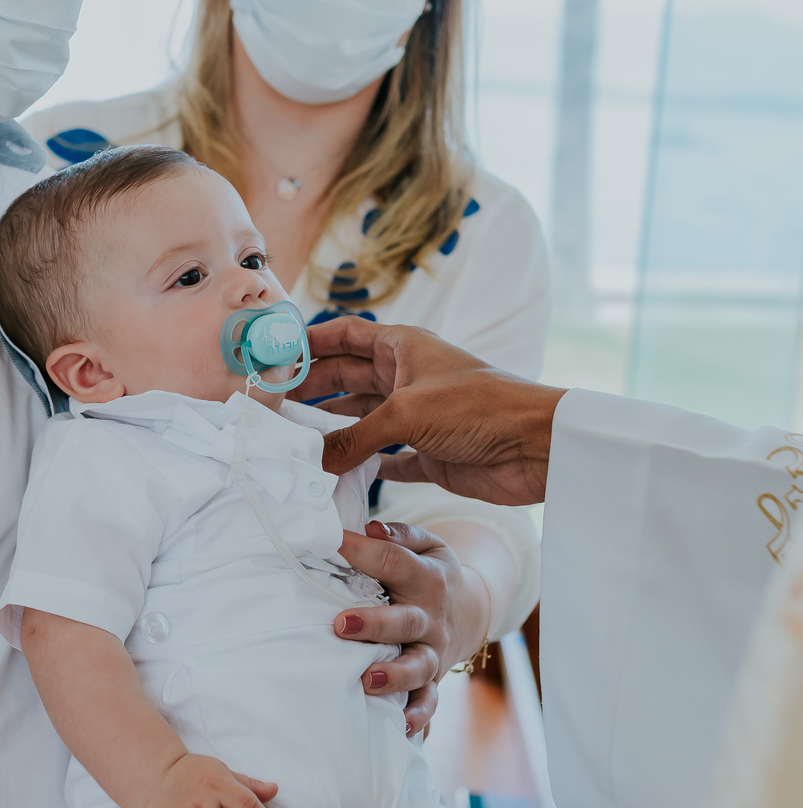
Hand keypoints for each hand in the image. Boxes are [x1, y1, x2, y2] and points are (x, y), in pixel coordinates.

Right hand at [295, 317, 565, 504]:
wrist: (536, 447)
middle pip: (346, 377)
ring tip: (291, 441)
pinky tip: (332, 473)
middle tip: (271, 405)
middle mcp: (406, 378)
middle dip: (310, 388)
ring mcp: (416, 418)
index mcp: (404, 347)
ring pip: (360, 419)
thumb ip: (354, 436)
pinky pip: (383, 458)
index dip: (310, 341)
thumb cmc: (479, 408)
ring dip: (330, 429)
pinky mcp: (428, 454)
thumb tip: (311, 460)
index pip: (346, 334)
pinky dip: (359, 465)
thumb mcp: (406, 414)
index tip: (273, 353)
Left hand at [334, 522, 487, 728]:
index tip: (330, 543)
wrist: (472, 610)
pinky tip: (400, 726)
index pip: (393, 561)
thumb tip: (369, 529)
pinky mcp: (433, 679)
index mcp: (427, 578)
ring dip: (394, 675)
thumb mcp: (428, 546)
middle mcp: (431, 617)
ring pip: (418, 666)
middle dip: (374, 624)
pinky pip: (429, 701)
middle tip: (340, 623)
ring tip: (366, 679)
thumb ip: (400, 535)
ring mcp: (433, 651)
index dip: (361, 551)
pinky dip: (419, 715)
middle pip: (405, 621)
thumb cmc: (432, 574)